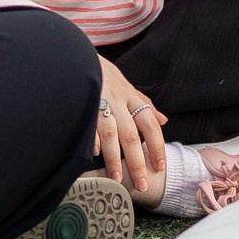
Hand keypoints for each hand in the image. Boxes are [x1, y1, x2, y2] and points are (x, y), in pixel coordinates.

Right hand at [93, 55, 167, 204]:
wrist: (75, 53)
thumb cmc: (101, 73)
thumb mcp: (126, 84)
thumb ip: (143, 104)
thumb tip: (164, 120)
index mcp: (130, 96)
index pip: (149, 123)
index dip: (156, 146)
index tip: (159, 166)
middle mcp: (117, 100)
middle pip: (131, 135)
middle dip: (137, 162)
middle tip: (142, 184)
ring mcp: (98, 102)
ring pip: (111, 135)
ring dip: (115, 159)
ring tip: (117, 178)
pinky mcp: (80, 104)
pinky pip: (88, 125)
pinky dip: (93, 140)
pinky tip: (95, 155)